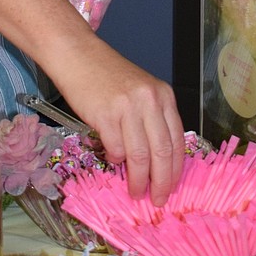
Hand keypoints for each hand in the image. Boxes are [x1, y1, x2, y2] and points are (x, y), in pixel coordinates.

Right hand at [58, 52, 185, 205]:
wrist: (78, 55)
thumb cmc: (107, 75)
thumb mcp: (140, 91)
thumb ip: (152, 119)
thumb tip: (156, 161)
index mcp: (163, 96)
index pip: (177, 141)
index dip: (175, 169)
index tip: (172, 187)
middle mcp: (149, 101)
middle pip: (162, 152)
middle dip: (161, 182)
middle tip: (158, 199)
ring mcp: (128, 107)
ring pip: (140, 156)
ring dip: (138, 179)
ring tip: (134, 191)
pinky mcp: (105, 115)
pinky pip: (116, 148)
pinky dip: (116, 159)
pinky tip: (112, 157)